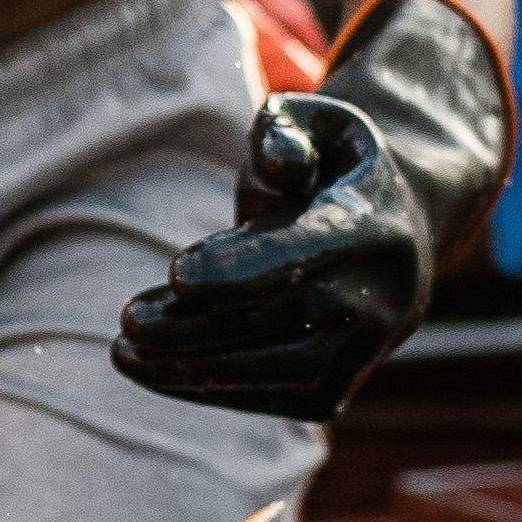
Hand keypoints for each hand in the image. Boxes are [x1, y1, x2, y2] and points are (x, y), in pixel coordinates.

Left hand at [120, 94, 433, 416]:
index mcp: (375, 224)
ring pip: (282, 374)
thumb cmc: (327, 165)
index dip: (241, 268)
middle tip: (129, 322)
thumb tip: (277, 165)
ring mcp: (369, 349)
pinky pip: (277, 399)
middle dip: (200, 326)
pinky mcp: (342, 386)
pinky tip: (158, 369)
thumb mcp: (312, 123)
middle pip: (287, 319)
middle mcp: (384, 295)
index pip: (305, 252)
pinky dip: (214, 389)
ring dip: (196, 370)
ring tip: (127, 353)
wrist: (395, 227)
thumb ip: (284, 133)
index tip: (175, 274)